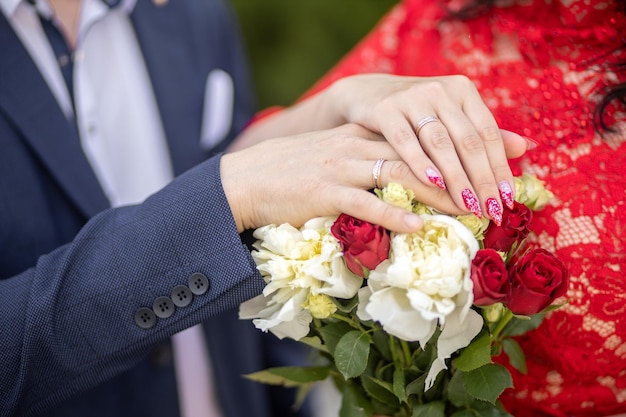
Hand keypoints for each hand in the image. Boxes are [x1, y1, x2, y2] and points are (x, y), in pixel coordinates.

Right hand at [231, 74, 528, 225]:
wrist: (246, 180)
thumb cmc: (291, 175)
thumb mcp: (330, 156)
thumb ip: (362, 160)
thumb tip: (395, 176)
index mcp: (360, 137)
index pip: (415, 139)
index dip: (453, 149)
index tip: (485, 162)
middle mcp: (356, 146)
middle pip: (417, 155)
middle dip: (457, 172)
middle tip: (489, 191)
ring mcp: (341, 168)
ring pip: (398, 176)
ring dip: (436, 194)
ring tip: (468, 209)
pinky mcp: (325, 192)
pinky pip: (366, 203)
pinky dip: (394, 214)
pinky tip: (418, 226)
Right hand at [324, 73, 526, 224]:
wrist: (364, 94)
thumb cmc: (412, 114)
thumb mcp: (447, 118)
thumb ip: (480, 133)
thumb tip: (525, 148)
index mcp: (462, 91)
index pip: (488, 133)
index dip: (500, 168)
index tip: (508, 200)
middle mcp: (440, 90)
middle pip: (468, 140)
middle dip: (482, 179)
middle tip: (491, 211)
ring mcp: (412, 97)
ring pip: (440, 142)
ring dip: (456, 177)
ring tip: (467, 205)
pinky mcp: (384, 110)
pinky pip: (404, 140)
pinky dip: (420, 162)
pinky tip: (432, 183)